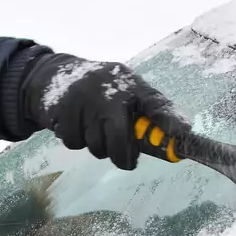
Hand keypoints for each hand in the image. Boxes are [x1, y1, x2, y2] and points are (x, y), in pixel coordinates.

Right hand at [21, 53, 189, 169]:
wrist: (53, 74)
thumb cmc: (101, 90)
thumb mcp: (126, 92)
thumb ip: (150, 112)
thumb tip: (181, 134)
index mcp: (130, 84)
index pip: (155, 102)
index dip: (169, 119)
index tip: (182, 134)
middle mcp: (108, 90)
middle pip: (119, 138)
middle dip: (122, 156)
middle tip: (126, 161)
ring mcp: (83, 100)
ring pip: (96, 145)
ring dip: (98, 147)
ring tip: (94, 130)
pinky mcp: (62, 111)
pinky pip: (74, 143)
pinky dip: (76, 140)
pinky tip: (77, 125)